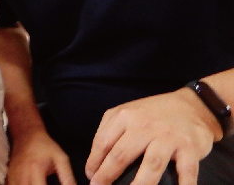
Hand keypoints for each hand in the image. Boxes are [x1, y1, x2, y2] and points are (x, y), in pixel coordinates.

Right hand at [7, 128, 75, 184]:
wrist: (26, 134)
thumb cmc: (45, 146)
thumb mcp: (61, 159)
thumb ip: (68, 178)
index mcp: (36, 170)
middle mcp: (22, 176)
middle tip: (46, 184)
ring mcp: (13, 177)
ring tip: (39, 184)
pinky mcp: (9, 178)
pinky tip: (31, 184)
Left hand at [85, 89, 218, 184]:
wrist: (191, 106)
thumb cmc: (153, 114)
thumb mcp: (126, 113)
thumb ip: (109, 131)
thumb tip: (95, 163)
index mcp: (125, 116)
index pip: (103, 142)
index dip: (94, 162)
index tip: (91, 177)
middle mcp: (144, 126)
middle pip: (122, 155)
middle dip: (107, 175)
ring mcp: (168, 136)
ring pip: (151, 165)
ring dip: (139, 184)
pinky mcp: (189, 147)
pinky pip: (186, 171)